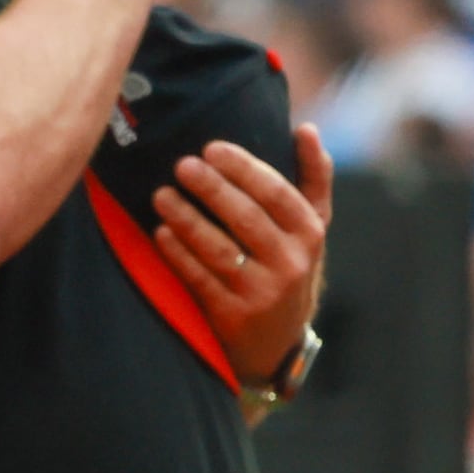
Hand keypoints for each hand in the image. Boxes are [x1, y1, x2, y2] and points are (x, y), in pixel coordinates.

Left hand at [150, 125, 331, 385]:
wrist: (277, 344)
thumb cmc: (288, 266)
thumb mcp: (310, 227)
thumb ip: (312, 178)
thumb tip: (307, 128)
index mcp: (309, 233)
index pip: (277, 193)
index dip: (244, 168)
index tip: (211, 148)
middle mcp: (291, 263)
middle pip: (246, 218)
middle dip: (212, 188)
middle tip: (182, 164)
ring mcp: (262, 293)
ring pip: (219, 249)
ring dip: (187, 219)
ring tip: (161, 194)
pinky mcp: (233, 317)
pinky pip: (200, 280)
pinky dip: (178, 255)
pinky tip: (160, 233)